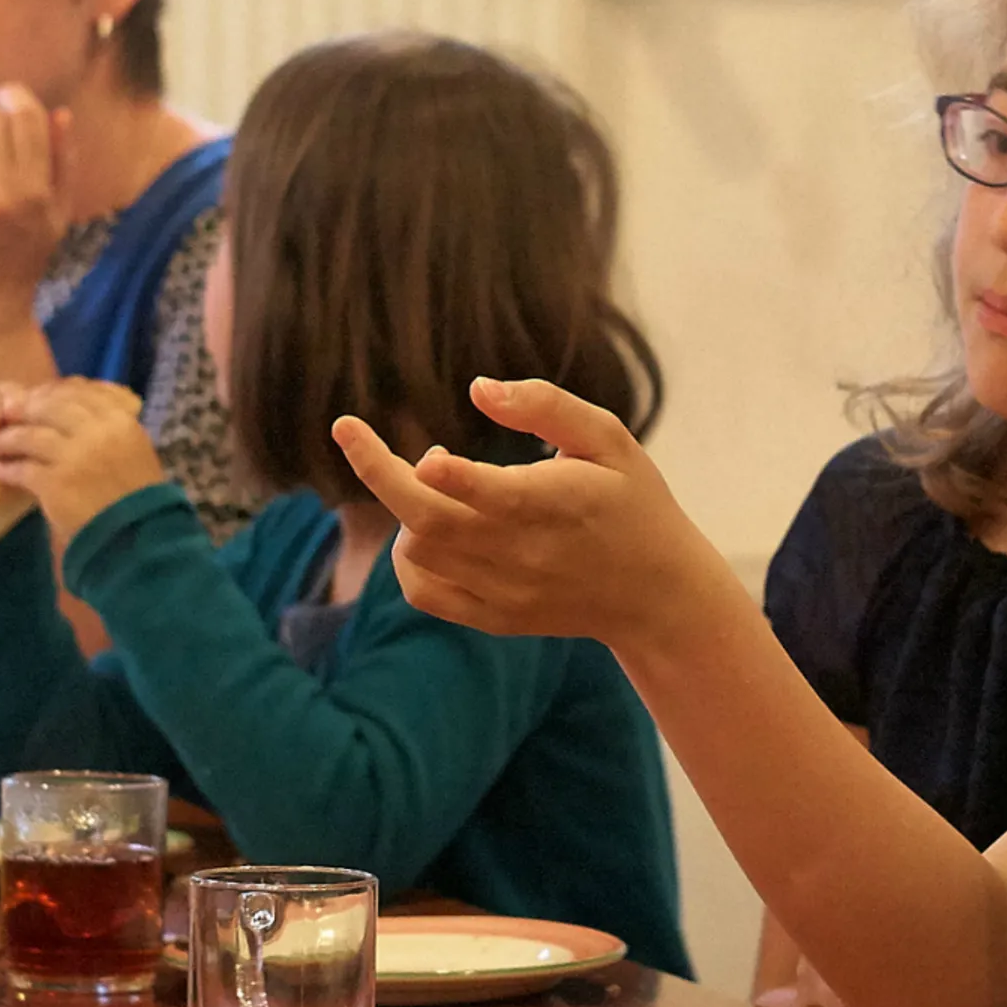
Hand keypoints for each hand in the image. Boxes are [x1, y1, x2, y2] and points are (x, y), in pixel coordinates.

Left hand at [0, 379, 161, 555]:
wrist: (139, 537)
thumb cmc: (140, 499)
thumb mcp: (136, 452)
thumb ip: (111, 430)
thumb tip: (78, 414)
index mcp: (119, 421)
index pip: (78, 393)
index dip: (50, 393)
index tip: (33, 398)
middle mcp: (97, 432)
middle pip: (49, 408)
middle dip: (23, 410)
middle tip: (4, 414)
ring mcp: (74, 456)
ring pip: (29, 436)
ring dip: (5, 439)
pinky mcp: (55, 483)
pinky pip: (22, 469)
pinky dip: (7, 469)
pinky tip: (0, 471)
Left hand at [327, 378, 723, 656]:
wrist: (656, 597)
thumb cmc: (632, 502)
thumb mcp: (609, 440)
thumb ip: (546, 406)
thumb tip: (477, 388)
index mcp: (557, 503)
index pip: (489, 494)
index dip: (447, 476)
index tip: (426, 453)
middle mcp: (525, 553)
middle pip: (427, 521)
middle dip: (378, 473)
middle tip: (350, 430)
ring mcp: (506, 592)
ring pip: (418, 551)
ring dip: (404, 506)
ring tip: (433, 480)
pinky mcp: (494, 618)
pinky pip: (424, 592)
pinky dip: (407, 557)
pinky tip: (426, 529)